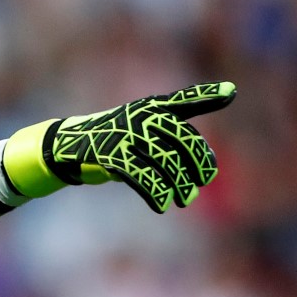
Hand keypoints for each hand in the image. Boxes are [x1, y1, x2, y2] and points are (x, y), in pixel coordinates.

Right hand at [3, 81, 236, 212]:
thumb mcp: (139, 136)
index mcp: (149, 108)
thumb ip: (170, 145)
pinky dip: (155, 193)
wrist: (66, 147)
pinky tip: (160, 204)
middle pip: (183, 141)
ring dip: (178, 186)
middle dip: (197, 166)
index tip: (230, 92)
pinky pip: (142, 177)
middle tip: (199, 184)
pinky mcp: (112, 155)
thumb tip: (206, 170)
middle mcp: (141, 117)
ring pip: (166, 163)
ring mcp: (126, 134)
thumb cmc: (109, 143)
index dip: (206, 96)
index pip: (183, 101)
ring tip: (183, 200)